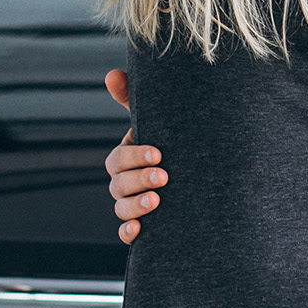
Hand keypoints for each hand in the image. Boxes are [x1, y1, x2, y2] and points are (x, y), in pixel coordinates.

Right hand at [102, 68, 164, 244]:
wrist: (196, 174)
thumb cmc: (170, 142)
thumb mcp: (155, 121)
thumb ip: (132, 99)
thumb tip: (111, 74)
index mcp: (126, 158)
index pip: (118, 159)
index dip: (134, 157)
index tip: (158, 153)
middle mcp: (124, 182)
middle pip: (118, 184)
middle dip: (139, 180)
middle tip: (164, 176)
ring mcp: (132, 205)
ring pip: (121, 208)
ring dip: (134, 206)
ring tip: (157, 201)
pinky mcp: (142, 225)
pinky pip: (125, 233)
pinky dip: (128, 232)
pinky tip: (139, 229)